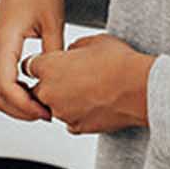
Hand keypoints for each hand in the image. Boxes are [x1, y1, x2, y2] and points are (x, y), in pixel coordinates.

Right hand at [0, 0, 68, 122]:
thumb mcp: (54, 22)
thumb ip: (53, 54)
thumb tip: (56, 82)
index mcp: (4, 39)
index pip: (6, 86)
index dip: (25, 106)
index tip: (46, 113)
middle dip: (19, 111)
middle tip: (47, 115)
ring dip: (15, 102)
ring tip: (43, 106)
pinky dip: (12, 90)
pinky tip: (34, 91)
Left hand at [22, 34, 156, 134]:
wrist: (139, 88)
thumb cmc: (119, 63)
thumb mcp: (94, 41)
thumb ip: (74, 47)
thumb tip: (71, 53)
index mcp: (49, 67)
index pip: (29, 66)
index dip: (40, 64)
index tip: (49, 64)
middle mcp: (50, 92)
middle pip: (36, 91)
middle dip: (48, 86)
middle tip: (69, 79)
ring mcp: (62, 112)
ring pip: (53, 108)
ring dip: (64, 101)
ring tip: (88, 90)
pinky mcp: (76, 127)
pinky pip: (70, 121)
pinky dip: (78, 114)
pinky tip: (94, 104)